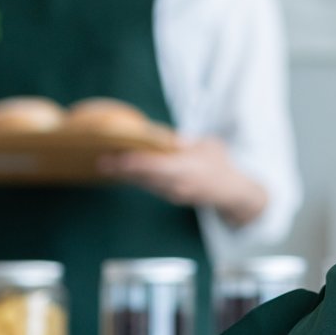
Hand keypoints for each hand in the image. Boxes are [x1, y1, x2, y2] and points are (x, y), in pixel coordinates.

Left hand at [100, 137, 265, 228]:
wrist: (233, 193)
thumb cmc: (221, 164)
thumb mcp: (209, 145)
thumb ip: (186, 142)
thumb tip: (164, 138)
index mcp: (187, 170)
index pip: (156, 166)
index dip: (136, 163)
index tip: (118, 158)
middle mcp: (177, 184)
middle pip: (144, 177)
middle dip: (122, 169)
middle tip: (102, 161)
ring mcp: (173, 193)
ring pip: (145, 182)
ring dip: (125, 174)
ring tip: (106, 163)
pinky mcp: (170, 196)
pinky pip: (150, 185)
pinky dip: (136, 177)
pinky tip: (123, 170)